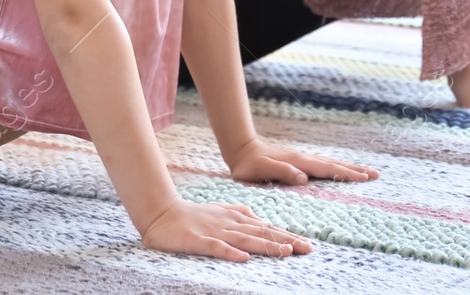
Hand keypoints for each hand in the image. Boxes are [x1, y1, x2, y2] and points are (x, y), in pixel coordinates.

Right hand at [141, 198, 312, 261]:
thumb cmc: (194, 215)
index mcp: (236, 217)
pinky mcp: (198, 240)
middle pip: (261, 233)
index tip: (306, 244)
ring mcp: (215, 231)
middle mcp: (230, 223)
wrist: (163, 213)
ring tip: (285, 252)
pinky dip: (230, 252)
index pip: (266, 228)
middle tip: (306, 248)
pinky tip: (243, 258)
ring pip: (245, 239)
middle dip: (285, 241)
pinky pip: (216, 247)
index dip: (287, 235)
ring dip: (266, 246)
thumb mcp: (223, 211)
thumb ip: (242, 215)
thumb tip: (262, 221)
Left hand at [225, 136, 379, 184]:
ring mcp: (302, 158)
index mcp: (298, 162)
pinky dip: (336, 166)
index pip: (327, 169)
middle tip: (376, 174)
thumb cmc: (249, 165)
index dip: (346, 174)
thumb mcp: (261, 170)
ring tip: (365, 171)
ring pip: (330, 162)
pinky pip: (323, 164)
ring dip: (348, 167)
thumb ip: (282, 172)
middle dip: (355, 169)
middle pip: (334, 164)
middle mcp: (304, 158)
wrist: (242, 149)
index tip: (364, 178)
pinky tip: (340, 169)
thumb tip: (305, 178)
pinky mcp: (299, 160)